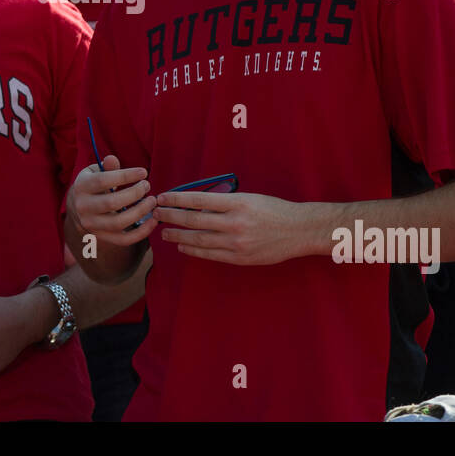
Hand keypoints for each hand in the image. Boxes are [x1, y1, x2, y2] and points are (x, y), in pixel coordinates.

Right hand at [66, 154, 155, 246]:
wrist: (80, 207)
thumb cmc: (94, 184)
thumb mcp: (97, 172)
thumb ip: (107, 167)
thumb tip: (112, 159)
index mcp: (81, 187)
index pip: (103, 181)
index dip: (126, 176)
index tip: (144, 172)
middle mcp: (83, 207)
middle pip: (111, 203)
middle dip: (134, 194)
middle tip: (147, 186)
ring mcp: (91, 225)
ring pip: (118, 223)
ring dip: (140, 212)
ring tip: (152, 201)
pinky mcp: (102, 237)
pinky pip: (123, 240)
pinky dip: (141, 233)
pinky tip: (153, 221)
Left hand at [154, 189, 309, 264]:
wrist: (298, 231)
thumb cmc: (274, 210)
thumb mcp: (249, 198)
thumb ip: (225, 202)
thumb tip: (196, 204)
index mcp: (237, 203)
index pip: (199, 199)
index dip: (177, 199)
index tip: (162, 197)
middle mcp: (235, 222)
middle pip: (194, 220)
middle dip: (171, 217)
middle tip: (156, 214)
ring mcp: (236, 242)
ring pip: (198, 239)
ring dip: (177, 235)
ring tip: (164, 232)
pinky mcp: (240, 258)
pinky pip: (210, 254)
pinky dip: (193, 250)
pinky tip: (182, 246)